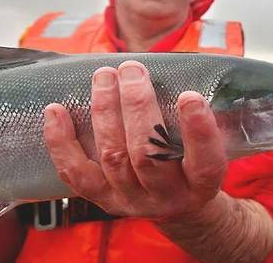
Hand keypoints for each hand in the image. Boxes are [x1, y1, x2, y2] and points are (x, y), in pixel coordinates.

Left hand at [43, 61, 227, 220]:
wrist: (180, 203)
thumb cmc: (196, 161)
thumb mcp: (216, 145)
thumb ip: (205, 116)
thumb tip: (190, 70)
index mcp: (202, 184)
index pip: (204, 162)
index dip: (198, 131)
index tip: (189, 96)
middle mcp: (168, 196)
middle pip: (148, 155)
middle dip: (138, 107)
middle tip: (132, 70)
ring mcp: (133, 199)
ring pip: (113, 157)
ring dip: (105, 111)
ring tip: (104, 76)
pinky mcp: (104, 199)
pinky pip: (76, 173)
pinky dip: (62, 142)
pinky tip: (56, 111)